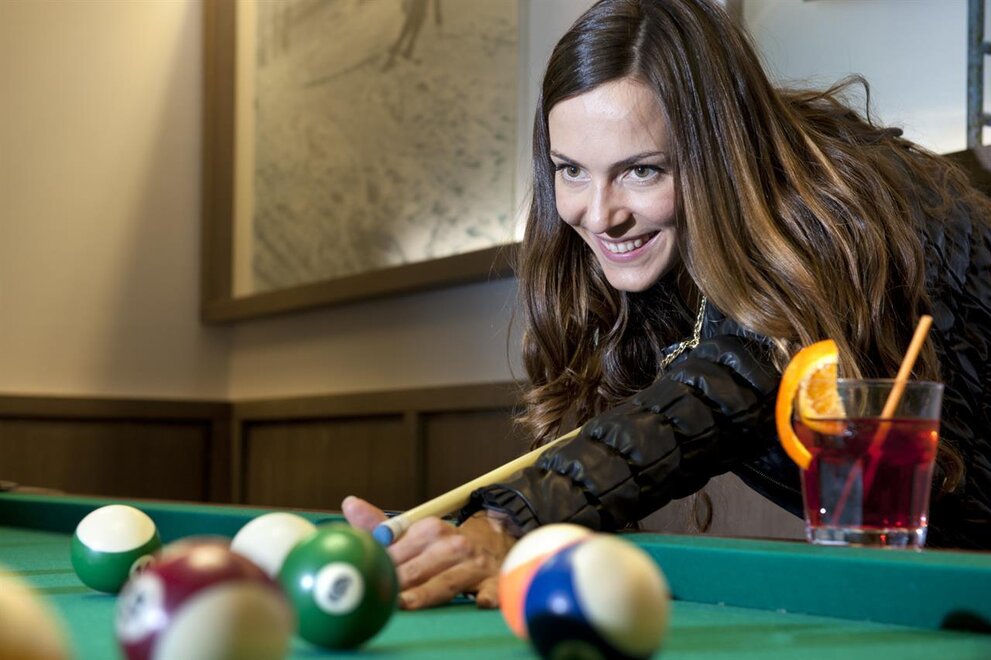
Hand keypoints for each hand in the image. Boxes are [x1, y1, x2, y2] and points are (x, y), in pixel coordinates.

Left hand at [341, 496, 515, 609]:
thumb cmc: (441, 547)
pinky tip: (481, 602)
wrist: (492, 547)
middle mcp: (452, 544)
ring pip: (446, 582)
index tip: (366, 575)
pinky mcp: (492, 581)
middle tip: (377, 597)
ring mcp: (474, 563)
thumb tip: (349, 504)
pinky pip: (490, 590)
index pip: (399, 551)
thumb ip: (379, 525)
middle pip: (419, 568)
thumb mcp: (415, 533)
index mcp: (430, 530)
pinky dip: (487, 595)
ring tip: (405, 604)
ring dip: (426, 593)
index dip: (381, 567)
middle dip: (397, 583)